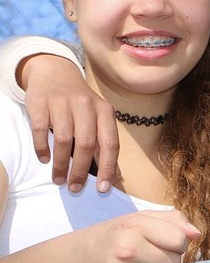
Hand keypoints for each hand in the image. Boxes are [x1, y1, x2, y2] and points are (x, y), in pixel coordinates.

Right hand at [21, 54, 119, 192]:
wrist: (55, 73)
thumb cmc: (81, 105)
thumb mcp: (98, 118)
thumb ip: (105, 143)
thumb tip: (115, 175)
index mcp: (105, 111)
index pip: (110, 143)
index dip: (109, 167)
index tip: (103, 189)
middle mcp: (86, 105)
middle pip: (86, 144)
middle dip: (81, 170)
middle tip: (75, 188)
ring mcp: (62, 103)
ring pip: (63, 140)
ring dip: (61, 164)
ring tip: (59, 180)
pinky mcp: (41, 103)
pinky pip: (40, 131)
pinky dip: (42, 148)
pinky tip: (44, 160)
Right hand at [74, 210, 200, 262]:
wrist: (79, 258)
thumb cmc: (120, 234)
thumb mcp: (143, 218)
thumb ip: (175, 220)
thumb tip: (197, 234)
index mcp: (135, 225)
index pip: (179, 240)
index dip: (179, 242)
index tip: (169, 242)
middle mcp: (126, 249)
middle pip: (174, 262)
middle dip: (169, 258)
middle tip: (151, 253)